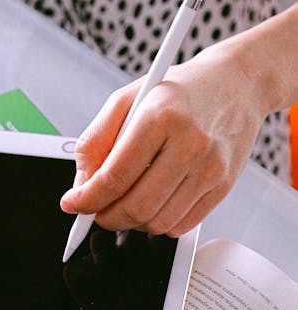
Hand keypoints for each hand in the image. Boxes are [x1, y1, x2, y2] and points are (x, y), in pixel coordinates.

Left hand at [60, 39, 268, 235]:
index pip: (114, 177)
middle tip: (95, 210)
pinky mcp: (224, 185)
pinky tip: (152, 202)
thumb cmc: (179, 91)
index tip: (73, 204)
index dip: (86, 199)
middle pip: (136, 207)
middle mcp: (190, 144)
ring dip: (131, 223)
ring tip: (123, 204)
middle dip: (105, 217)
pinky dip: (158, 223)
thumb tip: (82, 184)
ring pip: (158, 222)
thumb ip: (96, 140)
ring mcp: (211, 168)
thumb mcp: (127, 99)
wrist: (237, 84)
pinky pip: (182, 225)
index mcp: (161, 117)